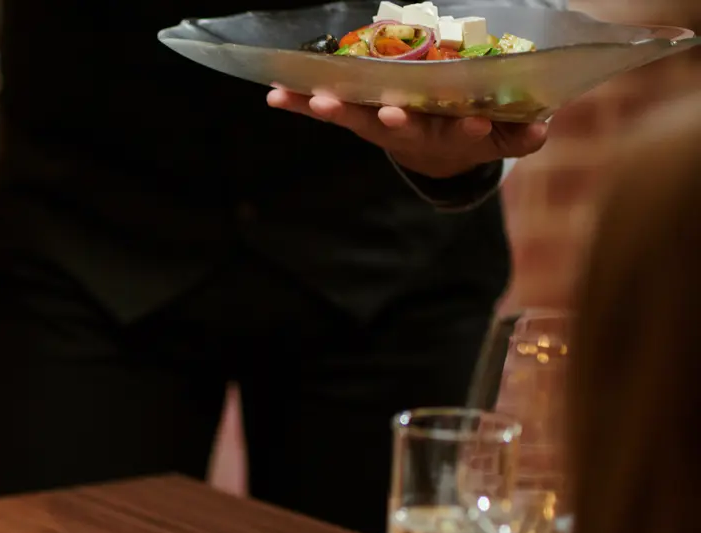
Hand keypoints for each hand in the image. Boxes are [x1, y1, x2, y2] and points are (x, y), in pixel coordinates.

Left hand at [266, 88, 547, 178]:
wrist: (435, 154)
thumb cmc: (472, 135)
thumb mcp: (501, 140)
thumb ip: (520, 135)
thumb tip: (542, 128)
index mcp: (446, 133)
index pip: (459, 129)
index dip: (466, 126)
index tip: (472, 120)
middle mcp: (408, 129)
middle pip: (400, 125)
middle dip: (395, 118)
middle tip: (391, 113)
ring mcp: (378, 122)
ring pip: (356, 117)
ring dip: (335, 109)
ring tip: (315, 101)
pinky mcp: (354, 115)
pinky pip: (324, 108)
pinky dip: (299, 102)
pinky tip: (274, 94)